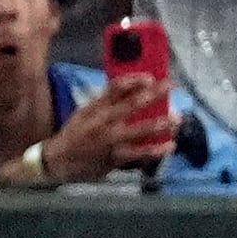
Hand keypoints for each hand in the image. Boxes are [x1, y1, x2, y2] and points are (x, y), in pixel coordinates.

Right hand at [37, 75, 173, 182]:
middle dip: (154, 94)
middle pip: (132, 104)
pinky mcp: (116, 157)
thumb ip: (105, 104)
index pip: (115, 87)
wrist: (59, 160)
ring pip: (141, 130)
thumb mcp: (85, 114)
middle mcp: (104, 121)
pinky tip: (170, 145)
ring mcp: (111, 139)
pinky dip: (157, 150)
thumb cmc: (75, 135)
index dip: (134, 80)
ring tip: (177, 118)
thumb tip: (129, 92)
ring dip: (161, 123)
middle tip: (171, 87)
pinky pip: (141, 153)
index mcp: (95, 107)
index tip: (150, 77)